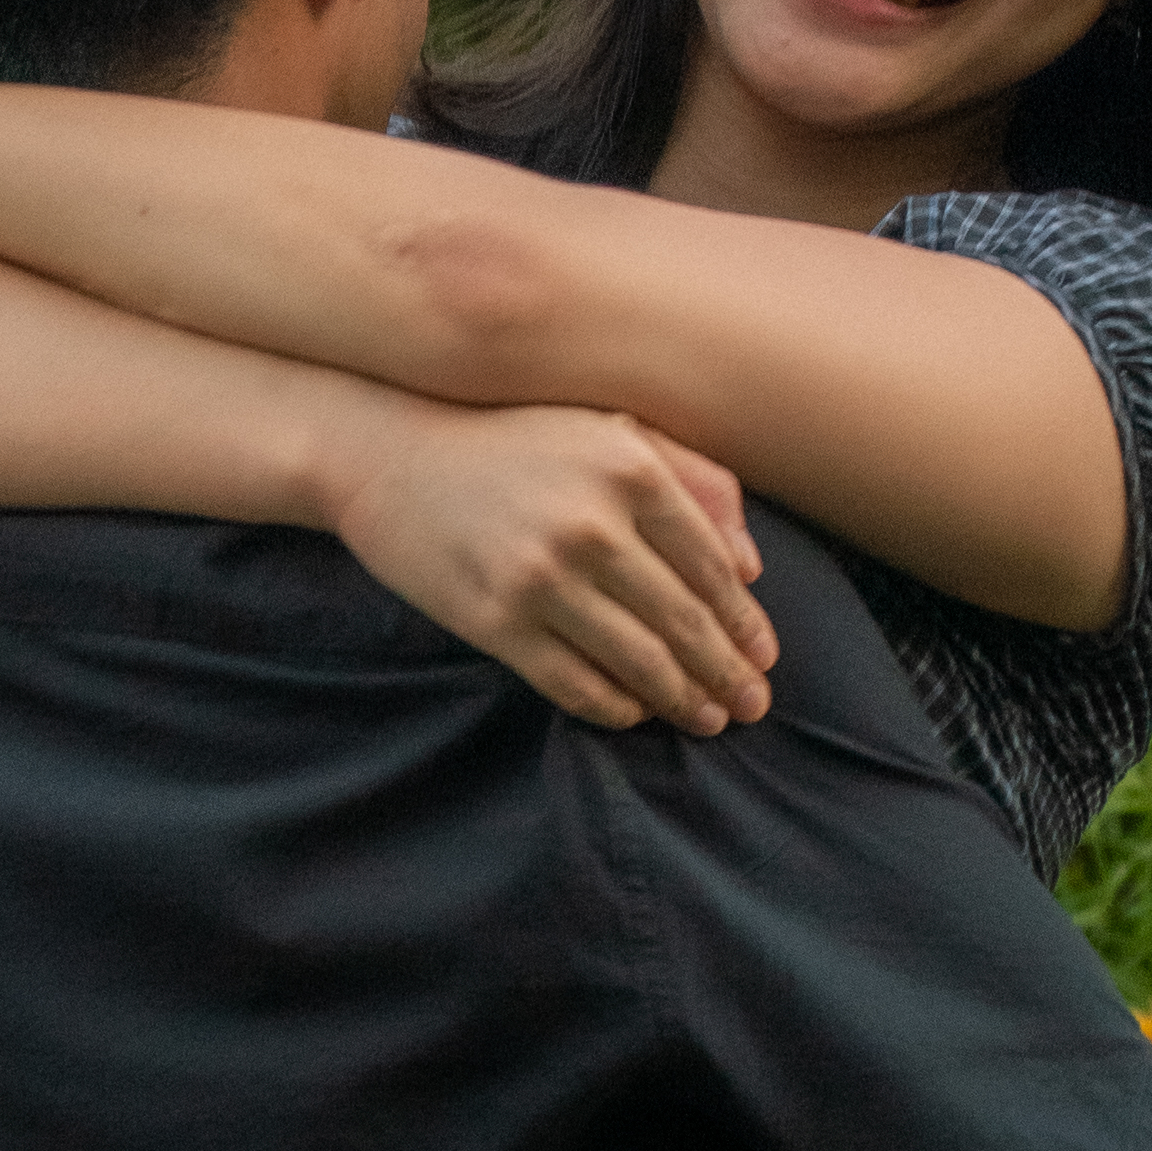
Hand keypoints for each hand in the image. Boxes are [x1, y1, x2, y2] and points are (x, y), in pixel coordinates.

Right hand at [327, 407, 773, 733]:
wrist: (388, 457)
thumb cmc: (511, 440)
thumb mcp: (607, 430)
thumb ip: (692, 477)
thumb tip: (749, 565)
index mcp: (631, 469)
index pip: (712, 568)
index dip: (745, 624)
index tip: (763, 658)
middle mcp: (592, 524)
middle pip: (684, 624)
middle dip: (726, 675)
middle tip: (751, 707)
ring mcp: (540, 578)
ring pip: (638, 662)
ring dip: (682, 701)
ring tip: (706, 720)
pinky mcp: (495, 622)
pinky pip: (575, 684)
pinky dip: (616, 707)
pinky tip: (635, 712)